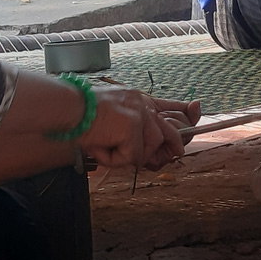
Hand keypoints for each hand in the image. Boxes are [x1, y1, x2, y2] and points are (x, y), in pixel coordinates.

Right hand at [80, 89, 196, 171]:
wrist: (64, 109)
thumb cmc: (76, 116)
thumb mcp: (107, 119)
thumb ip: (126, 130)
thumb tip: (139, 154)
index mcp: (135, 99)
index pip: (167, 105)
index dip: (183, 110)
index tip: (195, 108)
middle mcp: (141, 103)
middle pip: (171, 131)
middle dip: (173, 147)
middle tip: (170, 155)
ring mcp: (139, 114)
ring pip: (150, 148)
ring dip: (128, 157)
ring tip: (105, 149)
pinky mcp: (134, 126)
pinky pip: (133, 157)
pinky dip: (115, 160)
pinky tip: (100, 149)